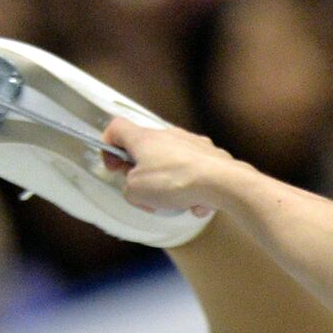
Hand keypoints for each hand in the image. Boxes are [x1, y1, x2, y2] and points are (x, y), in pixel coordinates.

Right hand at [100, 118, 238, 216]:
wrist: (223, 182)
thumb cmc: (178, 181)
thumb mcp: (136, 192)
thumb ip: (129, 189)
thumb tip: (137, 190)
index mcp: (144, 138)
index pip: (116, 128)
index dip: (109, 147)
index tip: (114, 166)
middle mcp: (169, 135)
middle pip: (146, 150)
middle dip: (144, 174)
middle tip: (147, 192)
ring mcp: (192, 144)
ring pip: (172, 164)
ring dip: (170, 186)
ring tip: (177, 202)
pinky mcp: (211, 157)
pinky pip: (195, 174)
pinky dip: (194, 191)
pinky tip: (199, 204)